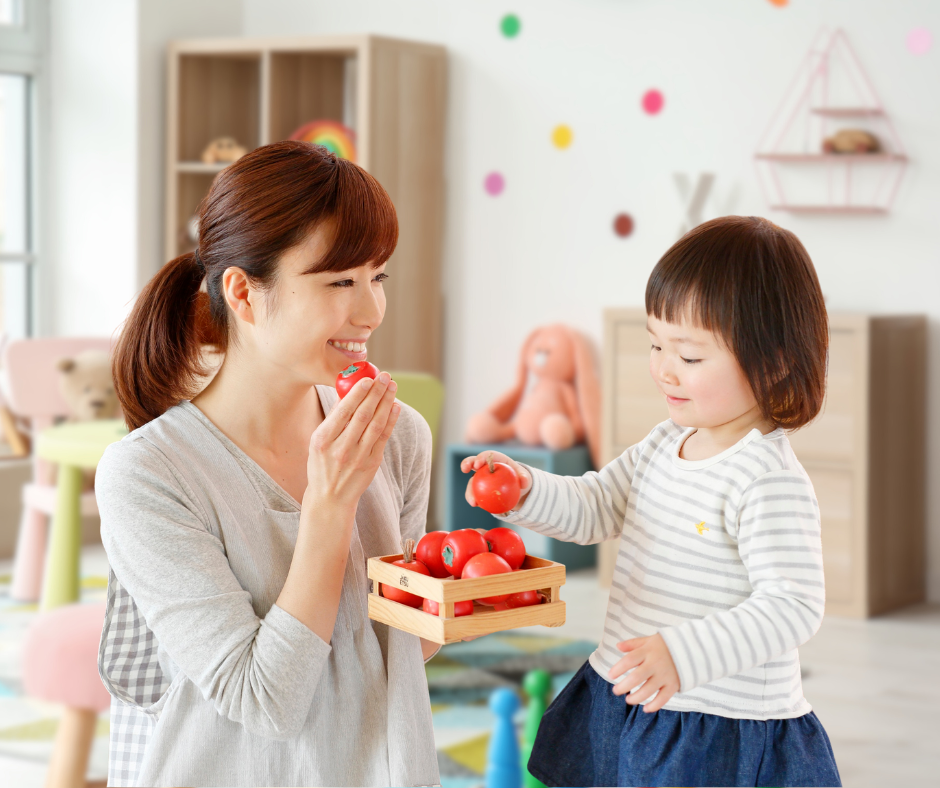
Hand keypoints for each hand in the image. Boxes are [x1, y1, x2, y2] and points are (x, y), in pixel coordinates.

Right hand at [304, 371, 399, 509]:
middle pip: (363, 415)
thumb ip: (332, 420)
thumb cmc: (322, 465)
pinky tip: (395, 406)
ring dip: (386, 402)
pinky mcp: (372, 464)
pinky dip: (390, 420)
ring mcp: (358, 457)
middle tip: (385, 376)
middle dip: (376, 393)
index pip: (343, 412)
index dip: (357, 393)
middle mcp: (341, 449)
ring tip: (392, 386)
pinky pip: (383, 438)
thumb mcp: (317, 443)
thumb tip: (347, 393)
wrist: (330, 498)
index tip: (367, 379)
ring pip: (376, 425)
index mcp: (323, 440)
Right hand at [460, 451, 531, 510]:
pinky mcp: (479, 489)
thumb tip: (524, 482)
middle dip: (467, 463)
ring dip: (469, 489)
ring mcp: (481, 478)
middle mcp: (486, 467)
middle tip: (464, 468)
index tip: (478, 464)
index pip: (488, 455)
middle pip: (474, 462)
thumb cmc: (520, 480)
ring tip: (472, 500)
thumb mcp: (525, 479)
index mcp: (497, 459)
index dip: (481, 457)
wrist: (517, 491)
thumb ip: (526, 478)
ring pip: (472, 481)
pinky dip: (473, 498)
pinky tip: (475, 504)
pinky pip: (474, 493)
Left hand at [607, 633, 679, 712]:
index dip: (618, 668)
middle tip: (615, 691)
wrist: (692, 649)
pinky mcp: (674, 685)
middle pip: (636, 677)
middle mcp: (655, 664)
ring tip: (628, 700)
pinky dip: (654, 705)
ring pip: (648, 690)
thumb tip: (618, 646)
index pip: (629, 660)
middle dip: (624, 686)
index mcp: (648, 651)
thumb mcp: (649, 640)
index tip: (610, 675)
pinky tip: (645, 709)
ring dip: (636, 697)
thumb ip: (634, 644)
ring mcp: (665, 675)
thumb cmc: (666, 645)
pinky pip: (663, 698)